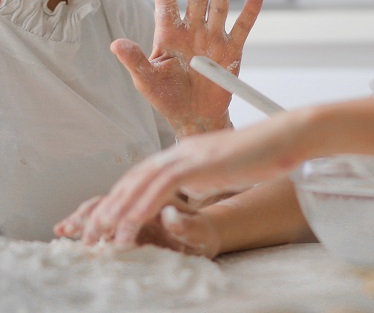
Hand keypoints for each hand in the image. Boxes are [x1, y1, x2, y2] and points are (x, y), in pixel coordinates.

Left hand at [56, 112, 306, 245]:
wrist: (284, 137)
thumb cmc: (262, 155)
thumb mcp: (223, 169)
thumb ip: (201, 178)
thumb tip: (188, 192)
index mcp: (184, 153)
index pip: (141, 176)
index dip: (119, 199)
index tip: (105, 222)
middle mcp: (180, 151)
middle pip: (133, 179)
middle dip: (108, 208)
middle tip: (89, 234)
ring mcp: (188, 155)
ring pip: (141, 183)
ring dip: (118, 211)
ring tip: (103, 236)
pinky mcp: (199, 163)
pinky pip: (162, 186)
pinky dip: (143, 205)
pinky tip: (131, 223)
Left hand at [112, 0, 263, 136]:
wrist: (195, 117)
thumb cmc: (167, 98)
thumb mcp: (146, 81)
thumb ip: (134, 61)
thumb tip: (115, 44)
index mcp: (168, 35)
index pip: (166, 5)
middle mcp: (191, 32)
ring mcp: (212, 39)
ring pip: (219, 8)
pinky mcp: (231, 51)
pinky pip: (242, 28)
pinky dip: (250, 11)